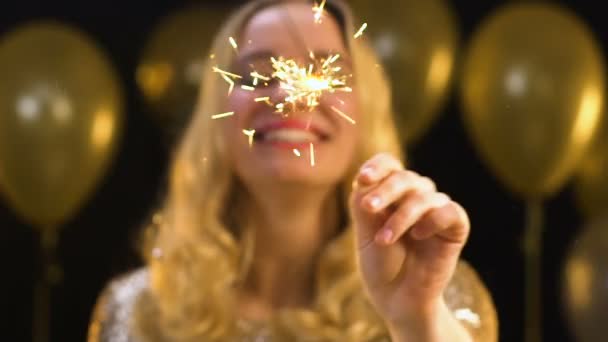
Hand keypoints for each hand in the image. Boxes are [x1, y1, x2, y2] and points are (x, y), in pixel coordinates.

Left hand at [350, 153, 470, 338]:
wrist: (397, 300)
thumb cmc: (380, 265)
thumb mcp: (364, 233)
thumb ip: (363, 204)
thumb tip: (364, 179)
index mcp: (392, 193)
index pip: (389, 165)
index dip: (377, 166)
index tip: (361, 179)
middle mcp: (416, 197)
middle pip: (405, 177)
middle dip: (385, 191)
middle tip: (368, 207)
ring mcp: (436, 211)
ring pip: (424, 195)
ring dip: (401, 216)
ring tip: (384, 240)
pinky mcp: (455, 229)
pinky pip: (450, 211)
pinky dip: (433, 220)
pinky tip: (418, 236)